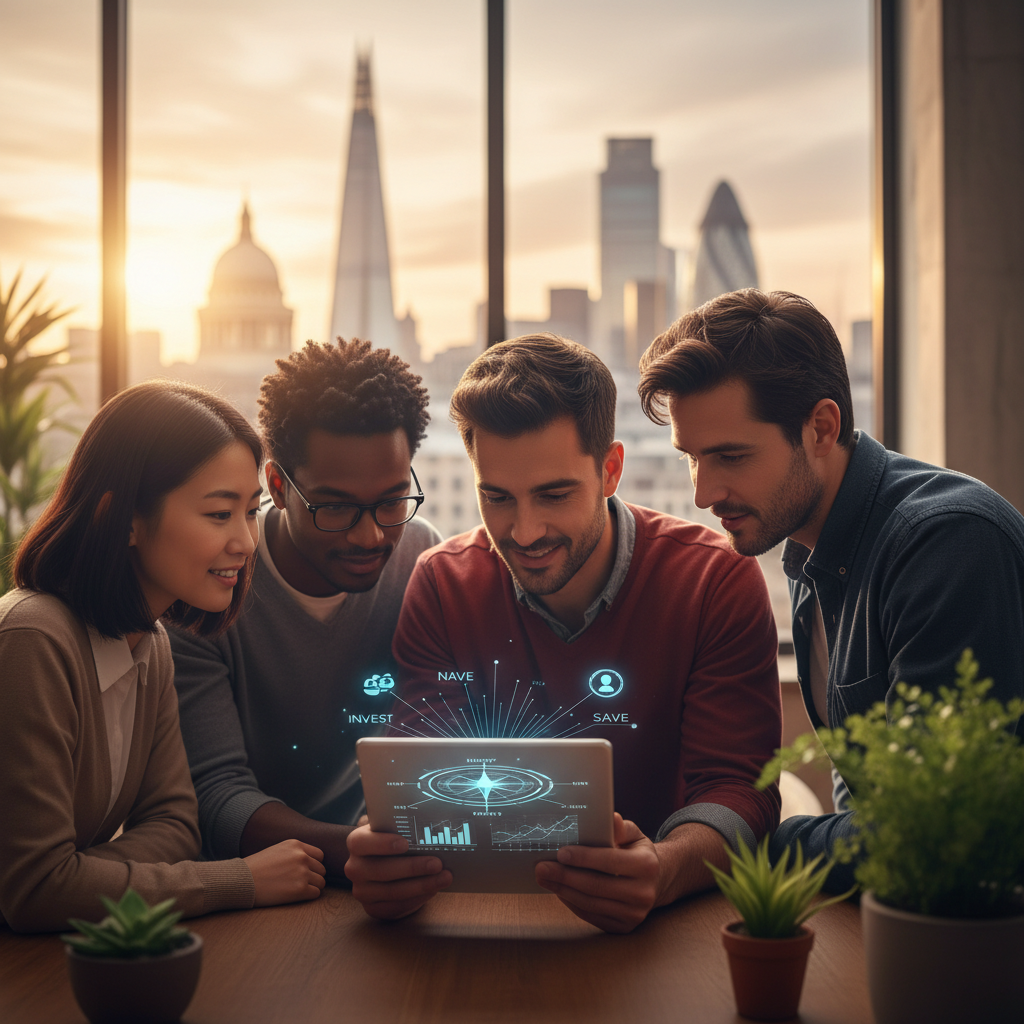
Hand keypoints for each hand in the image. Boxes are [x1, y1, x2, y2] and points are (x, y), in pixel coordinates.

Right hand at [245, 839, 326, 906]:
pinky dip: (309, 896)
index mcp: (296, 845)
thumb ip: (295, 853)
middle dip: (313, 877)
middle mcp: (302, 856)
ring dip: (312, 887)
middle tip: (299, 883)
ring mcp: (302, 872)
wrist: (242, 881)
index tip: (304, 872)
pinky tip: (296, 896)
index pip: (320, 855)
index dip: (313, 865)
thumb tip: (312, 863)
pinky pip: (316, 893)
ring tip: (297, 890)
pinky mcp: (300, 889)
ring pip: (321, 882)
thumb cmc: (257, 867)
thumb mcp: (278, 850)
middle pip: (321, 869)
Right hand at [344, 819, 451, 919]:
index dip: (382, 844)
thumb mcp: (393, 828)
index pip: (361, 843)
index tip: (405, 843)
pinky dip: (417, 899)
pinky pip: (395, 907)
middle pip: (381, 870)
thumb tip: (429, 816)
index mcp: (357, 843)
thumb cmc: (394, 840)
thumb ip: (401, 823)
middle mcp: (355, 868)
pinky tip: (433, 890)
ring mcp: (362, 891)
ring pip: (391, 891)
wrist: (386, 864)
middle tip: (437, 863)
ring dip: (421, 885)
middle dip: (412, 867)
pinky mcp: (373, 908)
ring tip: (444, 877)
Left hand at [535, 812, 660, 932]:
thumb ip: (621, 827)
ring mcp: (634, 914)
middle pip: (596, 886)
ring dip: (563, 890)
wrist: (655, 882)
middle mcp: (643, 894)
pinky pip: (591, 916)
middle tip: (541, 867)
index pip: (610, 861)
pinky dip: (572, 903)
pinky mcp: (623, 927)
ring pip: (590, 904)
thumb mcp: (633, 834)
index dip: (583, 858)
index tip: (560, 853)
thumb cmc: (636, 852)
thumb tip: (611, 818)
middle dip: (565, 876)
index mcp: (647, 866)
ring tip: (545, 878)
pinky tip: (559, 890)